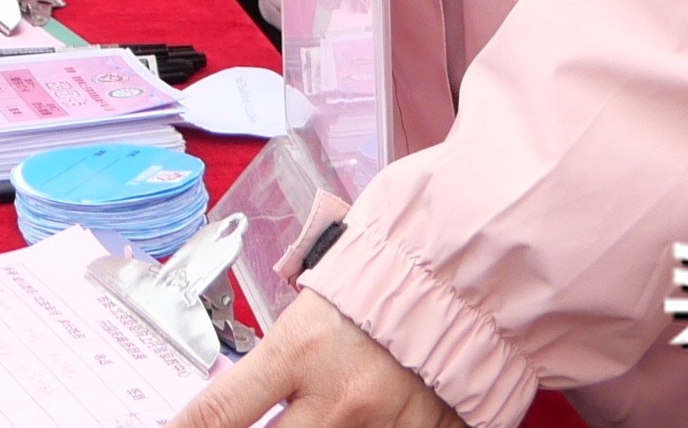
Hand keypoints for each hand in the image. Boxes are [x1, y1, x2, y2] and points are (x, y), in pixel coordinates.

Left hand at [169, 291, 462, 427]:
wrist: (468, 275)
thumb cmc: (383, 276)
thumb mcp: (313, 302)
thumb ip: (276, 354)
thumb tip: (233, 400)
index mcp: (300, 350)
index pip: (219, 413)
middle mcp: (337, 398)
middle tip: (254, 426)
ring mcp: (383, 425)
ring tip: (317, 415)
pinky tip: (357, 421)